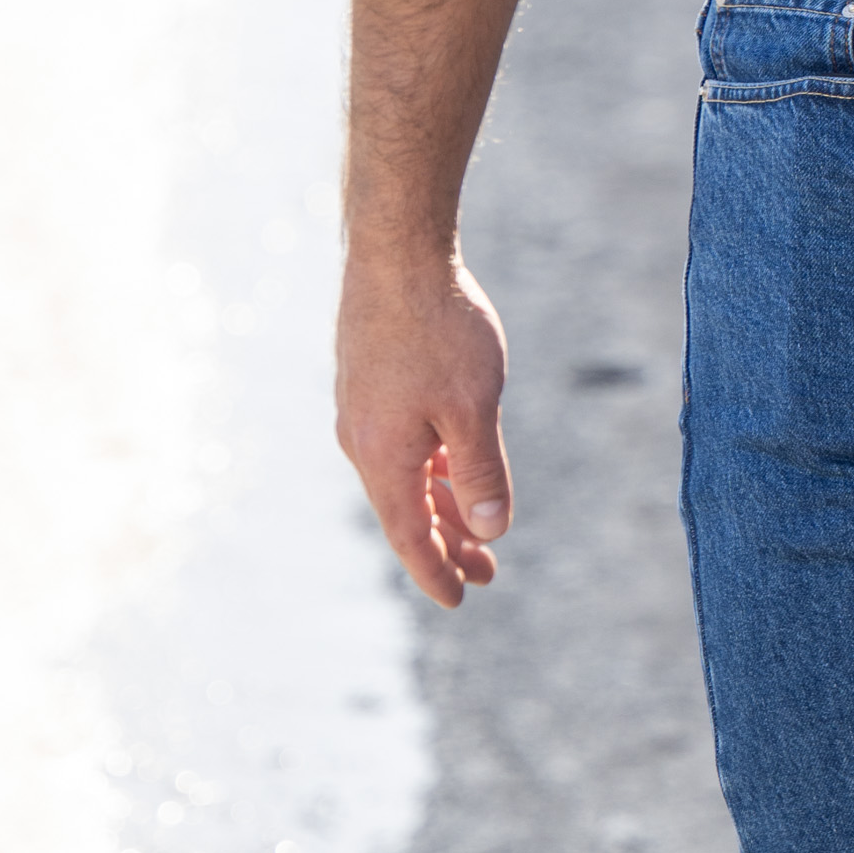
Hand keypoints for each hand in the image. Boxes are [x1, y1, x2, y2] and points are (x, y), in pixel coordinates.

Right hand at [335, 253, 513, 609]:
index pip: (408, 536)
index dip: (435, 571)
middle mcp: (362, 440)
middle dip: (448, 543)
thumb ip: (481, 472)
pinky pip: (402, 442)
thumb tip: (491, 530)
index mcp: (382, 456)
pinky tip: (454, 464)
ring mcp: (363, 408)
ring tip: (479, 527)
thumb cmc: (438, 328)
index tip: (459, 601)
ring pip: (405, 474)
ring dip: (442, 502)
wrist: (397, 251)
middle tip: (486, 573)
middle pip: (406, 510)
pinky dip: (430, 465)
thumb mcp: (473, 407)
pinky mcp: (371, 380)